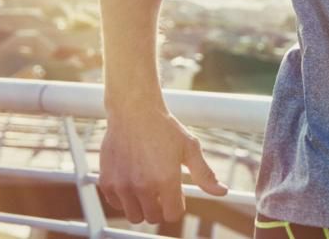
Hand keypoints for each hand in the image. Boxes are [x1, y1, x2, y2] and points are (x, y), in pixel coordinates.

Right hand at [98, 107, 227, 223]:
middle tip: (161, 190)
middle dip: (160, 207)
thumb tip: (222, 191)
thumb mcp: (190, 148)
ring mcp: (122, 186)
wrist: (134, 111)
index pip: (173, 215)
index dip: (177, 206)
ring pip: (134, 215)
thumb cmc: (163, 127)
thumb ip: (205, 174)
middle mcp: (143, 186)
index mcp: (166, 180)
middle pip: (153, 218)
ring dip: (142, 206)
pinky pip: (116, 205)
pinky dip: (124, 199)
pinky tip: (132, 182)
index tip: (176, 195)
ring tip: (147, 187)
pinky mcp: (107, 182)